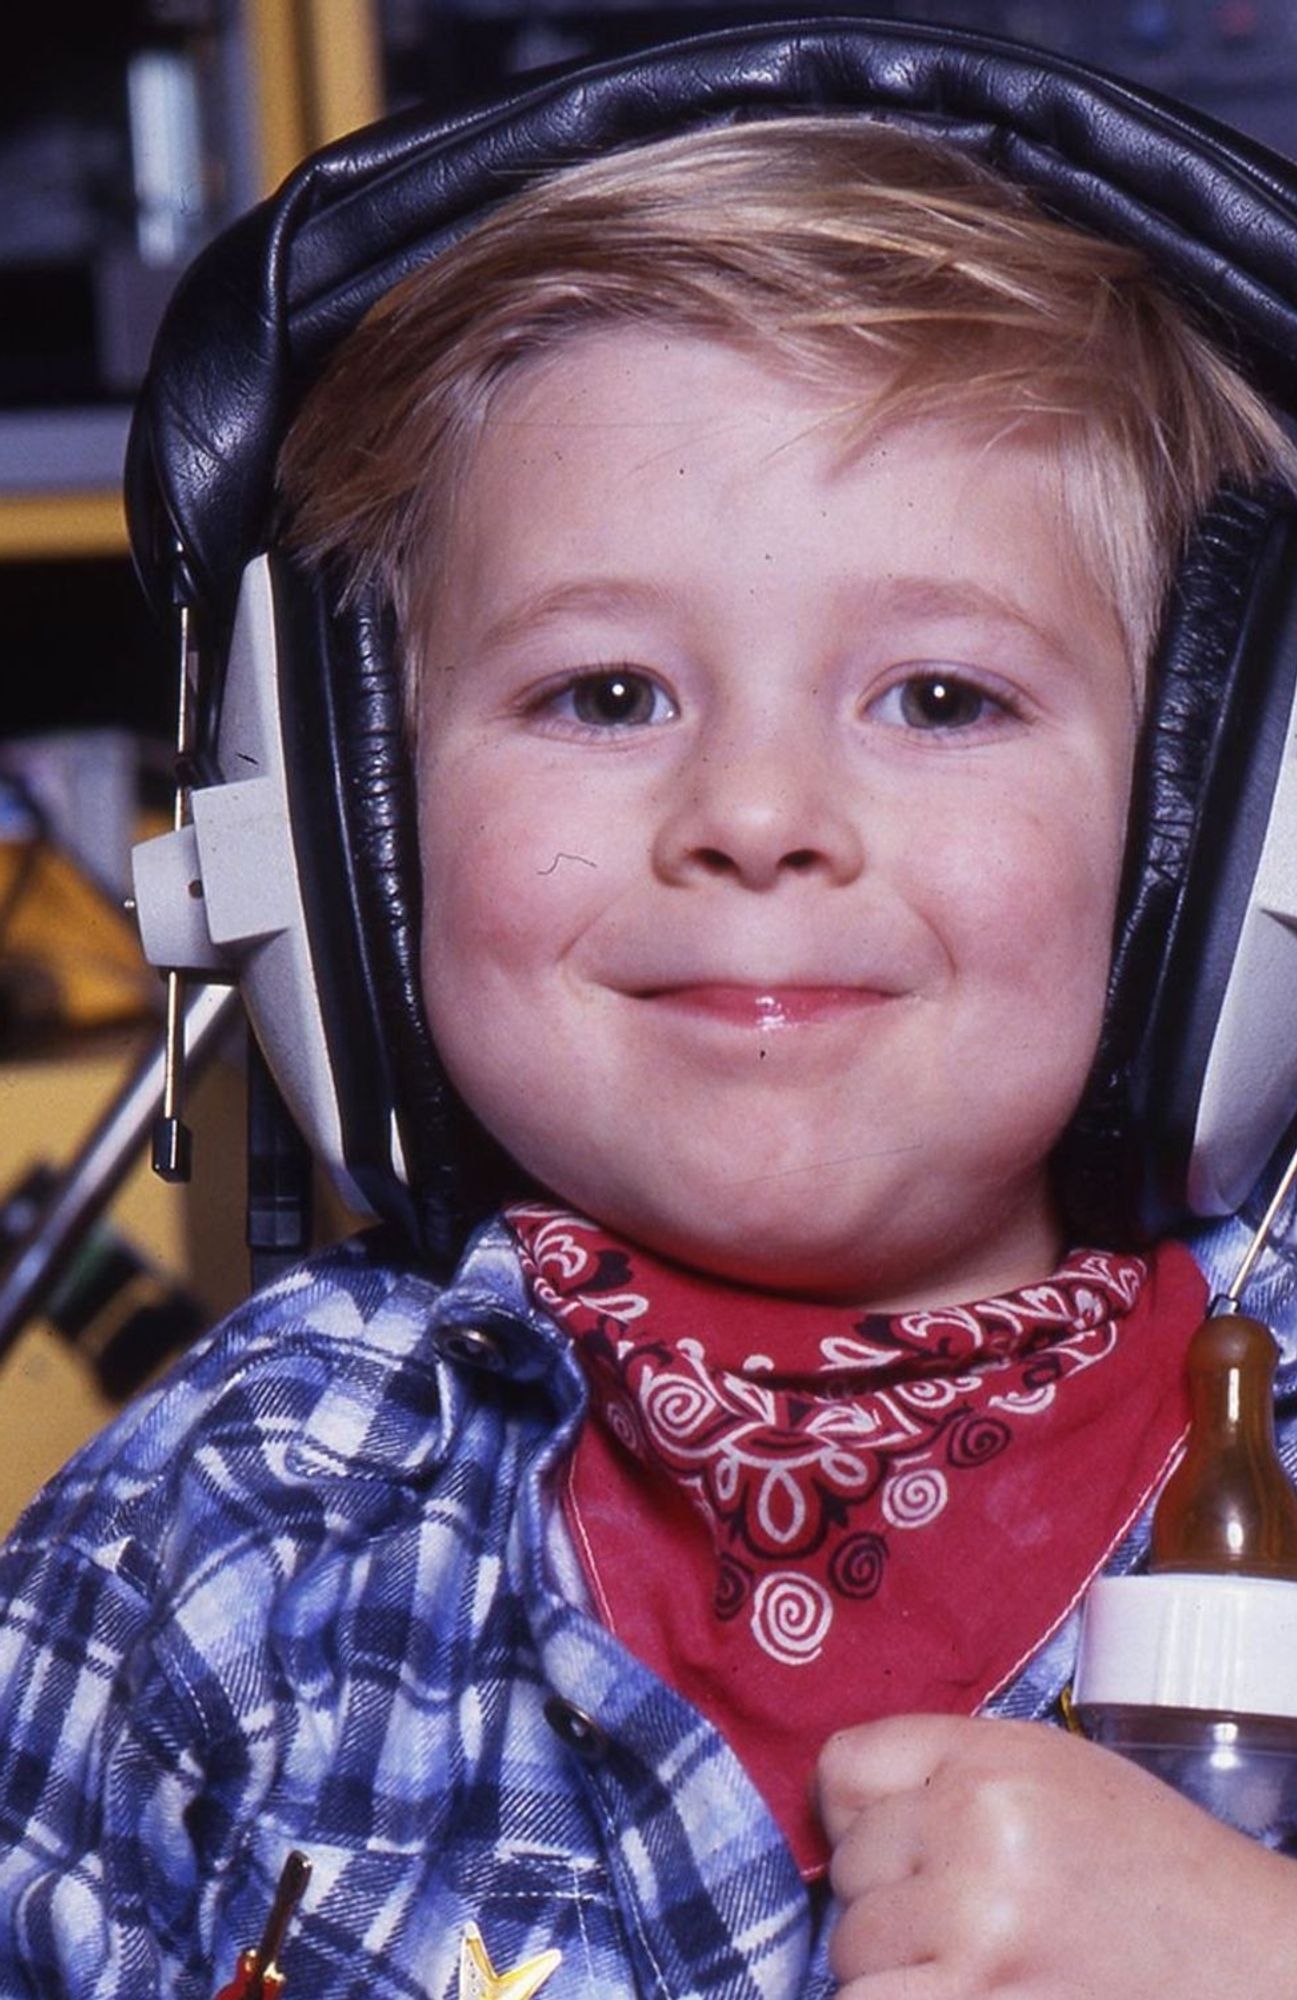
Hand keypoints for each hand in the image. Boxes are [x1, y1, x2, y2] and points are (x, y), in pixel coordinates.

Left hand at [818, 1713, 1296, 1996]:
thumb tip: (836, 1814)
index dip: (859, 1817)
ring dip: (892, 1973)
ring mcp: (976, 1934)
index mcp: (992, 1762)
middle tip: (963, 1923)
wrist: (1250, 1964)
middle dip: (888, 1902)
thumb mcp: (1056, 1776)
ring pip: (851, 1953)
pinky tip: (960, 1996)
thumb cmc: (1154, 1871)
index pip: (842, 1770)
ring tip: (969, 1969)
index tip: (893, 1847)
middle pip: (849, 1873)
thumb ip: (947, 1775)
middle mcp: (976, 1835)